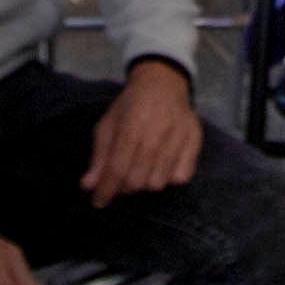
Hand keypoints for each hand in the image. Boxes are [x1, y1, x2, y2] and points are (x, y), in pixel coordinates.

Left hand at [81, 61, 200, 204]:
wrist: (164, 82)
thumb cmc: (131, 104)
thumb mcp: (108, 123)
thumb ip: (99, 155)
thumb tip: (88, 186)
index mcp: (133, 121)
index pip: (118, 166)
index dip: (106, 189)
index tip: (98, 202)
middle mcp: (159, 129)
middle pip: (138, 179)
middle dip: (124, 187)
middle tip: (120, 180)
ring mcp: (181, 135)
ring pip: (158, 182)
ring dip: (145, 183)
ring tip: (140, 171)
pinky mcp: (196, 140)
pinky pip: (181, 177)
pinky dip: (167, 179)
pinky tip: (160, 167)